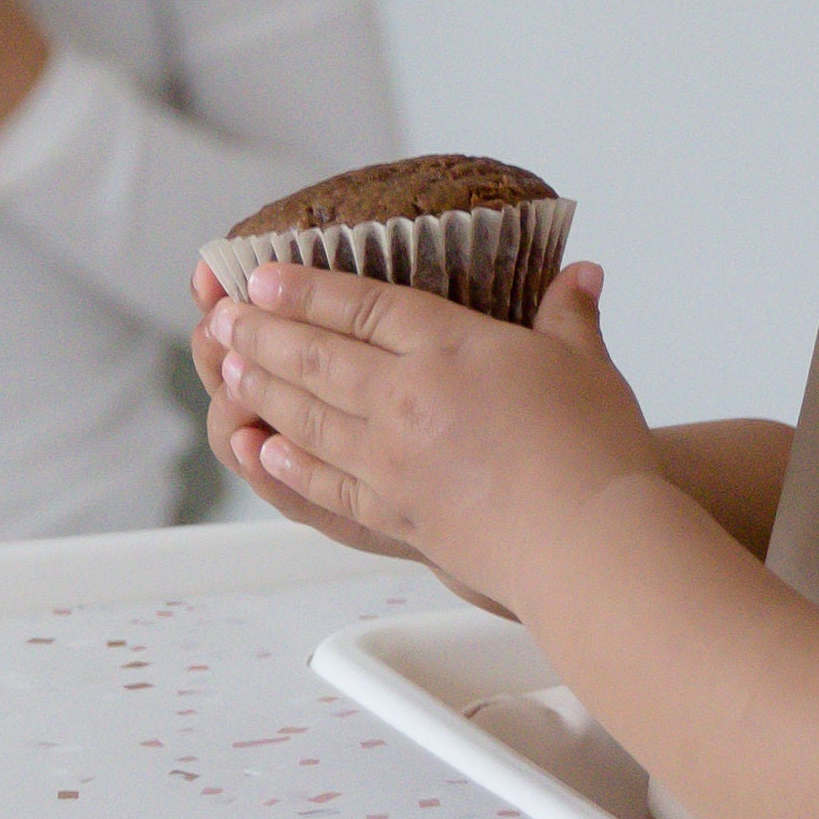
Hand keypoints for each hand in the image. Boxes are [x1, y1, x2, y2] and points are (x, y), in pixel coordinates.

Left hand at [204, 259, 661, 610]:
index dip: (307, 288)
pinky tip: (266, 452)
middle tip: (221, 317)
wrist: (586, 543)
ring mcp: (392, 460)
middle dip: (261, 333)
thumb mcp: (589, 366)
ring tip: (228, 370)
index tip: (264, 276)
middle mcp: (406, 399)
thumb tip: (582, 275)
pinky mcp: (396, 514)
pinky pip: (326, 485)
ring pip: (307, 416)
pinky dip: (288, 466)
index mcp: (450, 348)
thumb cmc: (597, 453)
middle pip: (316, 356)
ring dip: (260, 390)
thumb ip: (571, 317)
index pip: (361, 306)